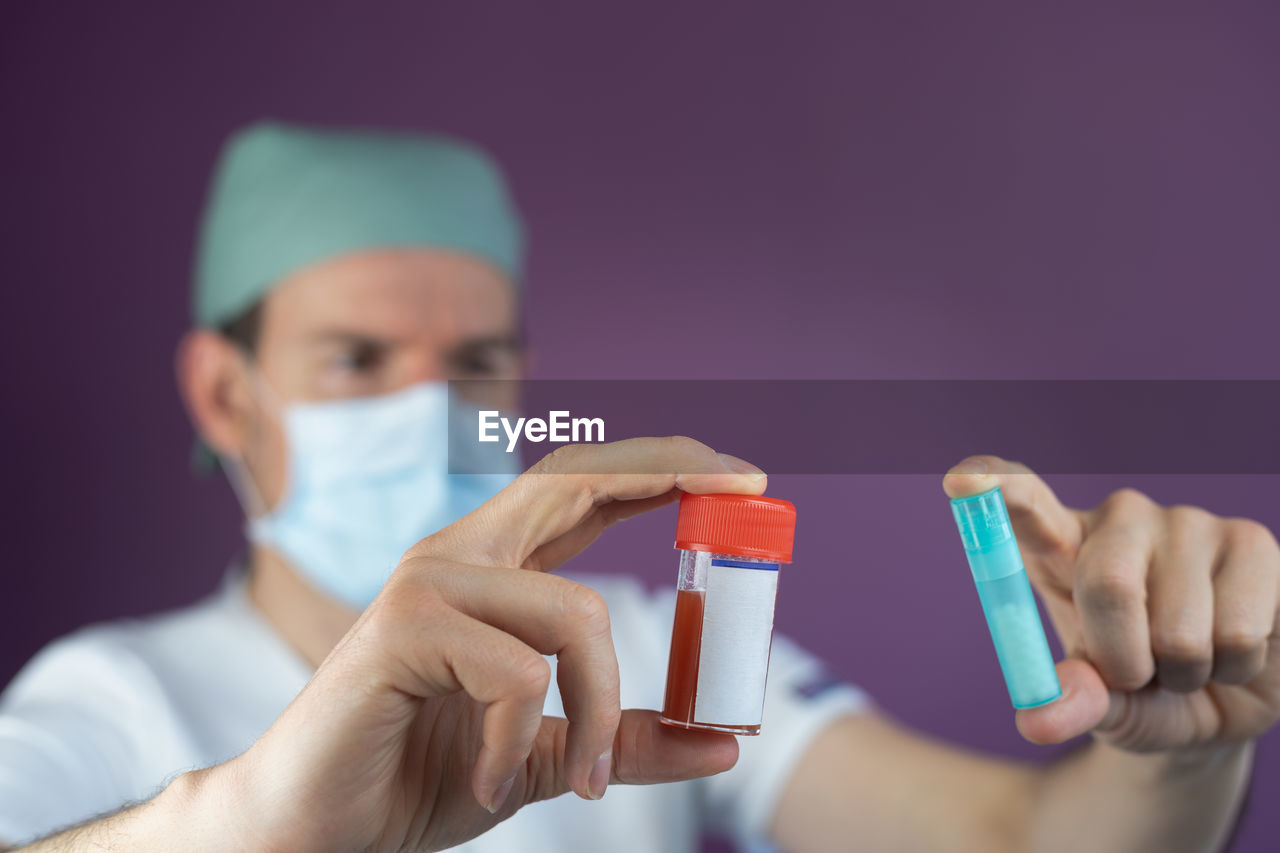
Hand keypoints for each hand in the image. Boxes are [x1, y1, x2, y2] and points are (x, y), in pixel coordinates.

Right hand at [213, 437, 765, 851]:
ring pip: (574, 612)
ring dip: (600, 711)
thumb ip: (623, 738)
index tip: (739, 474)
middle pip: (574, 480)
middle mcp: (459, 556)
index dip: (657, 469)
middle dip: (667, 470)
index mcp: (492, 569)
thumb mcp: (548, 755)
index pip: (581, 490)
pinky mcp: (401, 628)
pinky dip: (524, 743)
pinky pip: (518, 674)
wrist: (316, 829)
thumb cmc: (420, 775)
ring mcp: (428, 584)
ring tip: (583, 783)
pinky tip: (490, 782)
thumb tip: (721, 744)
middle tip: (747, 484)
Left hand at [943, 456, 1279, 753]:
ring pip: (1178, 627)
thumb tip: (1037, 721)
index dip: (995, 487)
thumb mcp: (1098, 708)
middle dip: (1124, 660)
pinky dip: (1231, 667)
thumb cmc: (1141, 695)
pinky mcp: (1250, 542)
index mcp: (1061, 546)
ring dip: (1184, 672)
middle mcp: (1119, 520)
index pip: (1022, 504)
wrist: (1222, 705)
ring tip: (1188, 659)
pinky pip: (1235, 631)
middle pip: (1106, 584)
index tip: (959, 480)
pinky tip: (1232, 649)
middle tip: (1138, 673)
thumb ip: (1070, 705)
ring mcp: (1187, 522)